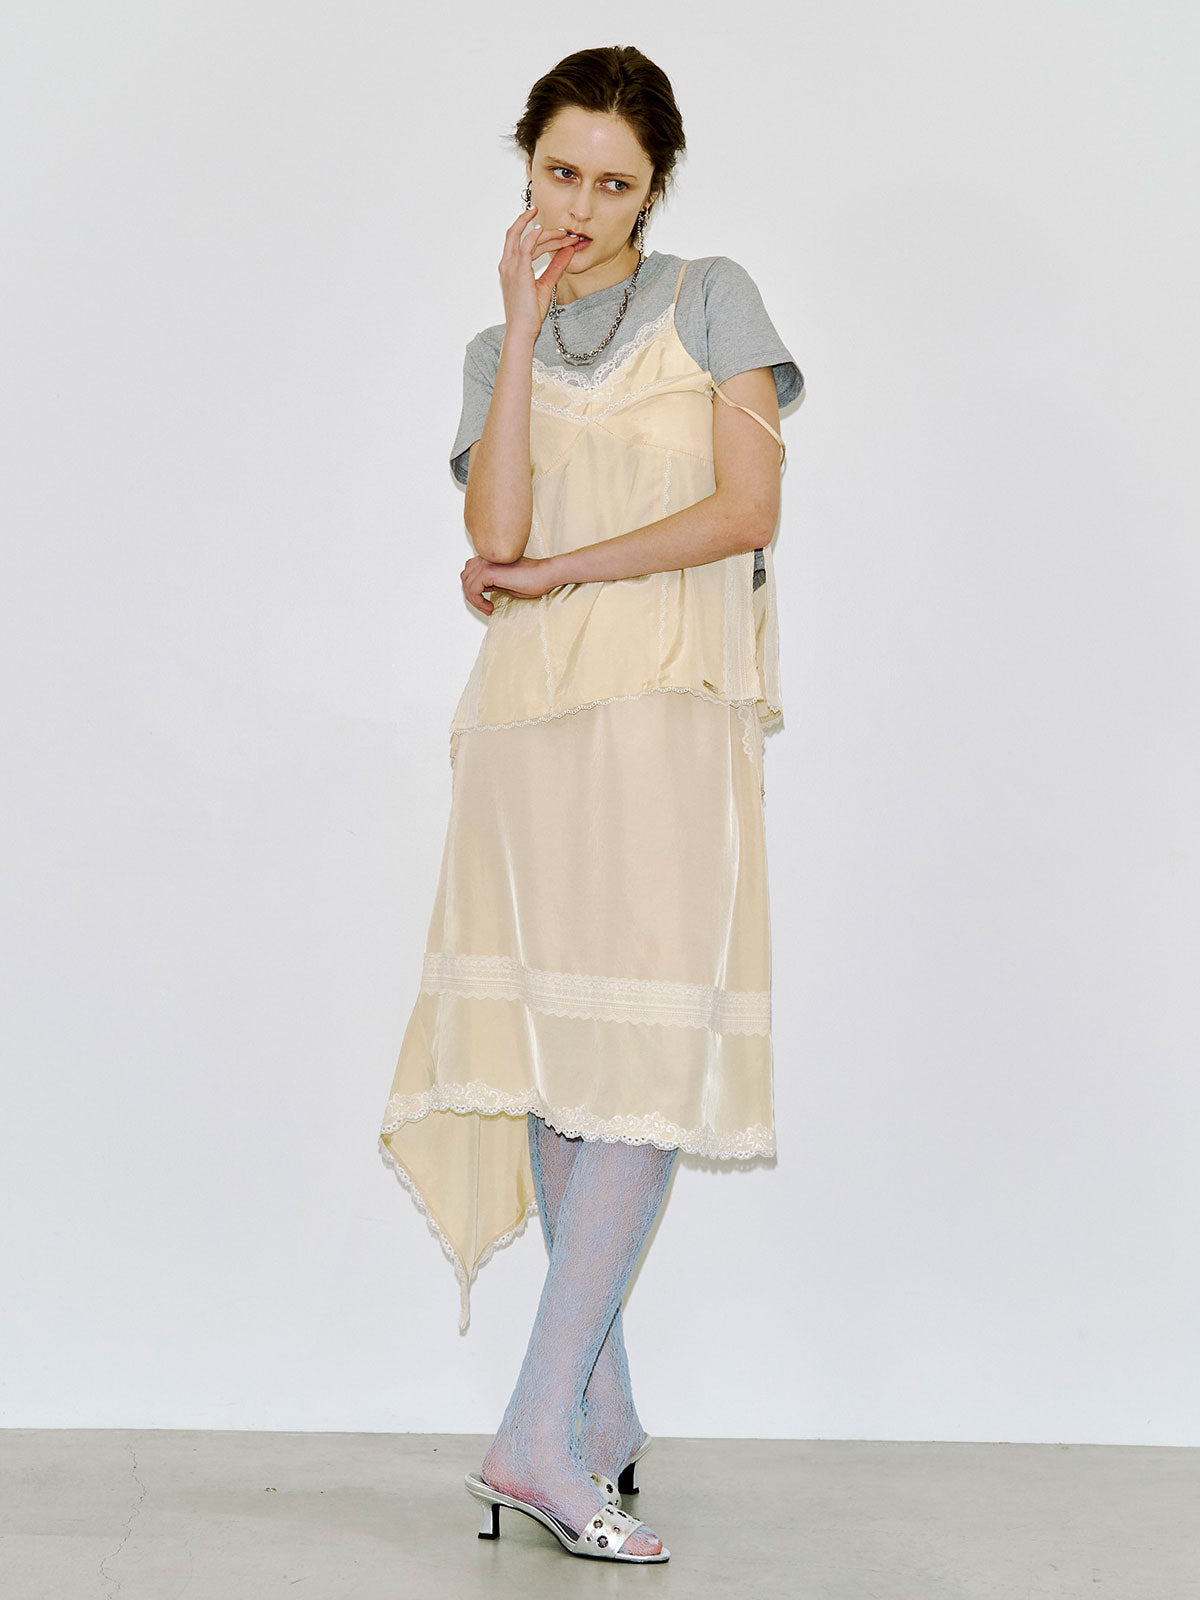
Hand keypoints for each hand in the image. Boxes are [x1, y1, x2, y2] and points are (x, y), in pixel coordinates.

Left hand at [461, 553, 560, 615]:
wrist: (545, 575)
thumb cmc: (532, 580)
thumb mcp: (505, 583)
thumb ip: (491, 583)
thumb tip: (480, 590)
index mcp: (490, 558)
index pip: (470, 572)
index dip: (474, 590)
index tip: (485, 603)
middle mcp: (486, 557)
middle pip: (465, 577)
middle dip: (471, 595)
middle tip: (484, 607)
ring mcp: (486, 563)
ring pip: (467, 583)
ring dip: (475, 600)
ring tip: (487, 608)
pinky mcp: (489, 571)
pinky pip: (473, 589)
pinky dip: (478, 601)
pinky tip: (490, 607)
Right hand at [499, 205, 579, 343]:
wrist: (522, 329)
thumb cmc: (530, 312)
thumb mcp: (546, 285)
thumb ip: (556, 267)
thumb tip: (568, 252)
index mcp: (510, 267)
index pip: (524, 243)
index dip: (543, 236)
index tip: (561, 235)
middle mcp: (507, 264)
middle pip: (518, 234)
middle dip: (536, 224)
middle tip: (561, 227)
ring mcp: (510, 266)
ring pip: (526, 238)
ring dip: (547, 233)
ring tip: (564, 232)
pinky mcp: (518, 271)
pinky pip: (525, 246)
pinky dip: (535, 235)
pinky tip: (545, 230)